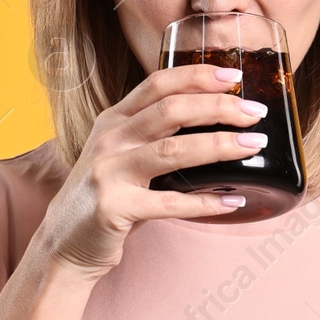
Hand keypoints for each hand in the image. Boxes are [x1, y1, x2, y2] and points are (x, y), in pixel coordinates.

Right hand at [37, 64, 267, 278]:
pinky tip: (232, 201)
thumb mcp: (121, 154)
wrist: (63, 244)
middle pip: (172, 110)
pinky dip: (206, 203)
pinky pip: (170, 203)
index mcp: (114, 120)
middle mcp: (110, 140)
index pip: (159, 83)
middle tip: (255, 112)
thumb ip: (153, 135)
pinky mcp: (115, 208)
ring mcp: (109, 172)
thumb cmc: (105, 197)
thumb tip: (214, 122)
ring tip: (254, 145)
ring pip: (174, 150)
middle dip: (219, 107)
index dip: (198, 75)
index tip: (235, 77)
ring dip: (221, 145)